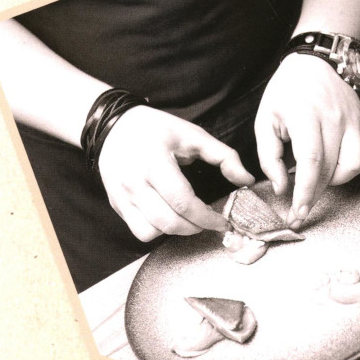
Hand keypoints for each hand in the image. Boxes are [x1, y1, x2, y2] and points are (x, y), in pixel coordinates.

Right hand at [97, 106, 255, 240]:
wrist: (114, 128)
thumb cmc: (156, 129)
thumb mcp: (192, 134)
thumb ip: (223, 156)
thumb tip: (246, 181)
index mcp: (154, 163)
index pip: (183, 202)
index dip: (206, 217)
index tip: (221, 221)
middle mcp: (134, 183)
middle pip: (169, 222)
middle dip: (195, 227)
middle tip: (208, 222)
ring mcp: (122, 196)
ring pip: (152, 231)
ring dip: (175, 231)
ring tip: (187, 219)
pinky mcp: (117, 205)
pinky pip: (138, 231)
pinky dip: (156, 231)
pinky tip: (167, 218)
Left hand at [255, 52, 359, 226]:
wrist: (315, 64)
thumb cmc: (285, 94)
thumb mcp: (264, 121)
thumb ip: (269, 157)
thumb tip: (282, 187)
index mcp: (306, 116)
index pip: (312, 162)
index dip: (306, 192)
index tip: (298, 212)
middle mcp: (335, 119)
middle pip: (332, 168)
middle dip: (316, 195)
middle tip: (300, 210)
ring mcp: (354, 121)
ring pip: (356, 164)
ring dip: (336, 181)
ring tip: (317, 179)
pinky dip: (353, 169)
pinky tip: (336, 170)